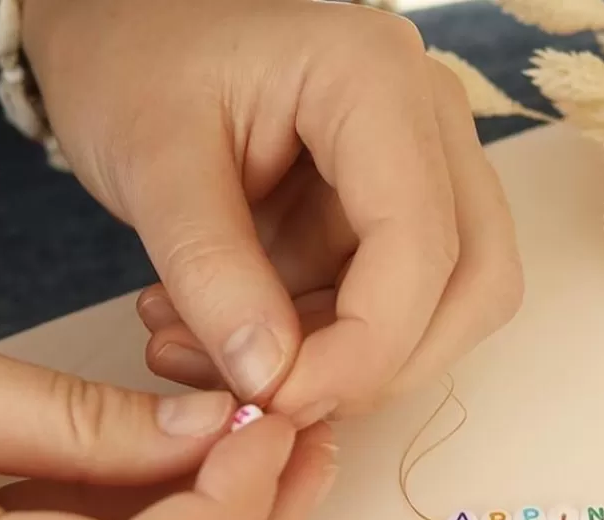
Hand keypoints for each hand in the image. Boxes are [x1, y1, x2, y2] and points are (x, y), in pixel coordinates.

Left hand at [23, 0, 523, 421]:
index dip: (364, 350)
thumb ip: (211, 275)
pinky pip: (406, 304)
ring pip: (453, 304)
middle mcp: (432, 119)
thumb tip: (273, 383)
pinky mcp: (408, 207)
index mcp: (377, 80)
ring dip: (358, 359)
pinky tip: (250, 336)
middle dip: (385, 364)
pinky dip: (336, 343)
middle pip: (475, 282)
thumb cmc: (133, 65)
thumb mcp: (150, 165)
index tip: (279, 399)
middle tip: (283, 395)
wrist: (127, 32)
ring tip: (238, 356)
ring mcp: (431, 164)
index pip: (420, 246)